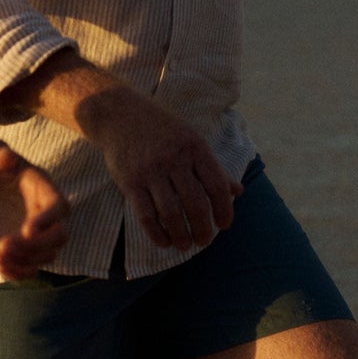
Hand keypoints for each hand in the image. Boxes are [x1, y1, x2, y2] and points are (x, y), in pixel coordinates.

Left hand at [0, 142, 69, 280]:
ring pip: (45, 256)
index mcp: (45, 188)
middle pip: (59, 237)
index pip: (59, 207)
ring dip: (24, 261)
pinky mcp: (23, 246)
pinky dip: (18, 273)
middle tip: (4, 244)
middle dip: (36, 246)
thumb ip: (0, 154)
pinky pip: (30, 266)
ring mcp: (37, 233)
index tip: (26, 230)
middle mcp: (46, 213)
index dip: (48, 220)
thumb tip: (7, 156)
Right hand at [82, 88, 241, 250]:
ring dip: (181, 235)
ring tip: (185, 245)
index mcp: (194, 148)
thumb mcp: (191, 140)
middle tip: (203, 242)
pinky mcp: (129, 181)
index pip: (216, 186)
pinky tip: (164, 241)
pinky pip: (146, 215)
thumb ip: (213, 168)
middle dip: (202, 229)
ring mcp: (150, 171)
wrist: (119, 114)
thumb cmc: (162, 129)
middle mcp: (174, 159)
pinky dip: (157, 234)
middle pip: (195, 204)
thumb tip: (238, 192)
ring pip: (171, 213)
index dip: (224, 210)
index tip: (223, 226)